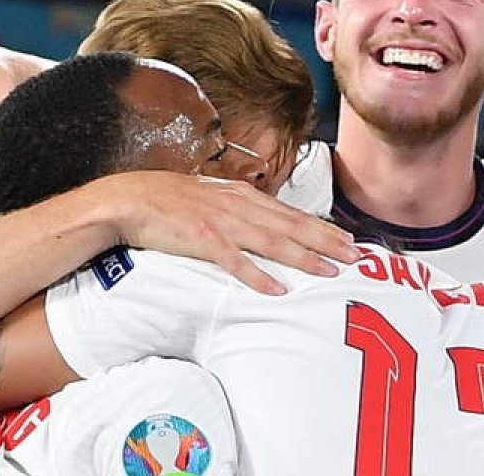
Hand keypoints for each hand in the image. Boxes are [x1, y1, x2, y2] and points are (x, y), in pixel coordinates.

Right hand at [88, 171, 358, 294]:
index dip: (323, 228)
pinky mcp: (201, 240)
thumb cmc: (168, 201)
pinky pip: (235, 261)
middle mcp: (238, 205)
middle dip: (327, 242)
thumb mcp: (212, 198)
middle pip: (291, 226)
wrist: (128, 199)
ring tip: (329, 272)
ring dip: (303, 258)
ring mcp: (221, 222)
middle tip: (356, 258)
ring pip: (272, 242)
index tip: (349, 241)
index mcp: (242, 195)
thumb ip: (239, 210)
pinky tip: (276, 289)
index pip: (292, 214)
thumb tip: (264, 224)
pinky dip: (257, 275)